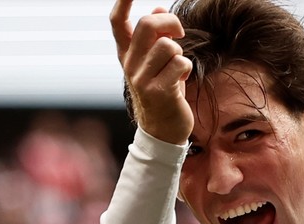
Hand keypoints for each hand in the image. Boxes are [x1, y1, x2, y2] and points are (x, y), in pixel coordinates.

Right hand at [110, 0, 193, 144]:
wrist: (162, 131)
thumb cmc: (163, 92)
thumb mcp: (156, 64)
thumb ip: (156, 38)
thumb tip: (159, 7)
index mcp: (127, 55)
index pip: (117, 23)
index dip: (122, 2)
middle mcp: (130, 65)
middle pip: (148, 25)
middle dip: (169, 23)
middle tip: (179, 33)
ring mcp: (142, 79)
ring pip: (167, 46)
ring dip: (180, 52)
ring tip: (177, 66)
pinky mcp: (159, 91)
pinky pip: (180, 64)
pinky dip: (186, 68)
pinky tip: (182, 79)